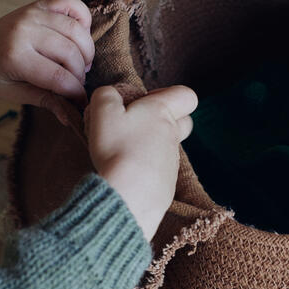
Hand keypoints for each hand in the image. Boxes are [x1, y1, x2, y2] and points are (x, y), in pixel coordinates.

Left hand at [0, 0, 94, 119]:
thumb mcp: (12, 93)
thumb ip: (43, 100)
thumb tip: (70, 117)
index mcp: (14, 57)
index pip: (58, 77)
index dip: (75, 91)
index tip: (81, 100)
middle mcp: (24, 31)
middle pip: (70, 53)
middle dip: (81, 73)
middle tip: (78, 82)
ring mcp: (33, 14)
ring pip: (75, 29)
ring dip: (86, 50)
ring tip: (81, 64)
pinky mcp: (39, 5)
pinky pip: (70, 3)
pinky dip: (83, 17)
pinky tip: (80, 35)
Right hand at [85, 86, 197, 240]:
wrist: (128, 195)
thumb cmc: (117, 148)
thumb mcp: (102, 111)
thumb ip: (106, 95)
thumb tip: (110, 95)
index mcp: (162, 113)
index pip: (186, 95)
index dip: (168, 93)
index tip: (145, 100)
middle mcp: (172, 136)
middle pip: (184, 122)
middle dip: (166, 119)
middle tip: (139, 125)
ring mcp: (172, 162)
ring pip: (168, 148)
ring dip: (150, 146)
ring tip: (123, 152)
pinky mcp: (166, 185)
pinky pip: (159, 172)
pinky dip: (145, 170)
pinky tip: (126, 174)